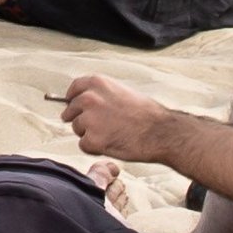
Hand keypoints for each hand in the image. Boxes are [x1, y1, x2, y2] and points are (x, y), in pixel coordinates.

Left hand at [55, 70, 177, 163]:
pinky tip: (111, 145)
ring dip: (90, 134)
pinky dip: (95, 149)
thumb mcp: (122, 91)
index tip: (74, 105)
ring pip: (77, 129)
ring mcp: (89, 119)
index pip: (73, 89)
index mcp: (97, 83)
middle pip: (71, 111)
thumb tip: (85, 100)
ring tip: (112, 135)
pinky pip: (84, 145)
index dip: (73, 99)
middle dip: (82, 119)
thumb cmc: (147, 114)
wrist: (161, 133)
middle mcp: (89, 98)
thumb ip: (101, 94)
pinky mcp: (92, 139)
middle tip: (101, 127)